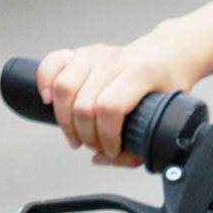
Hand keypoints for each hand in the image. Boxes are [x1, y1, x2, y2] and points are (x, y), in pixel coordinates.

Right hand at [37, 35, 194, 166]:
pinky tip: (49, 102)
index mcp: (140, 74)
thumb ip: (139, 147)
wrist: (166, 57)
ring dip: (66, 120)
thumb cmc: (167, 89)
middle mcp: (115, 60)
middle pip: (85, 104)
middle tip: (95, 147)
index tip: (112, 151)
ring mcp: (95, 53)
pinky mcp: (79, 52)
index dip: (106, 137)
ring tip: (76, 136)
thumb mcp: (166, 120)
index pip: (110, 108)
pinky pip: (52, 64)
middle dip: (87, 136)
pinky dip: (45, 83)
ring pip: (64, 88)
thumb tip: (101, 160)